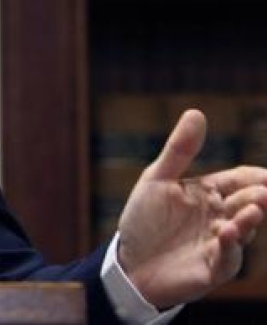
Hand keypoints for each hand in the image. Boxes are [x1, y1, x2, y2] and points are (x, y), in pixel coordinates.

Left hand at [117, 108, 266, 308]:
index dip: (259, 176)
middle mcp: (222, 217)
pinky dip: (230, 246)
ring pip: (243, 230)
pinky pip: (228, 258)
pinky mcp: (213, 269)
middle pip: (249, 203)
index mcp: (211, 193)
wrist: (128, 263)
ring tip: (254, 208)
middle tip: (265, 191)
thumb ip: (179, 150)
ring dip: (249, 220)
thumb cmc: (144, 220)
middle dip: (260, 196)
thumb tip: (197, 112)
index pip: (243, 179)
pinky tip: (227, 233)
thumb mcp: (157, 180)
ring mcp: (221, 244)